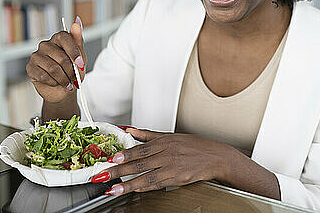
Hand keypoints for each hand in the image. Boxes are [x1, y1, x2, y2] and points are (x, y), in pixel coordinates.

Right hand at [26, 18, 85, 102]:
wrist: (63, 89)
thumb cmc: (72, 71)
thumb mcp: (80, 57)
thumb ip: (78, 41)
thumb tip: (76, 23)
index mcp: (58, 38)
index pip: (65, 38)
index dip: (74, 52)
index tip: (80, 64)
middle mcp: (46, 44)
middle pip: (62, 58)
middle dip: (71, 72)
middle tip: (75, 79)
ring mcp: (36, 55)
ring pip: (53, 69)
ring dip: (63, 79)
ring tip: (67, 83)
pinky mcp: (30, 67)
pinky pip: (44, 76)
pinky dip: (53, 82)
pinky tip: (56, 83)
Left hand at [90, 128, 231, 195]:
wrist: (216, 157)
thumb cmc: (195, 146)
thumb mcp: (171, 136)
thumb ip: (147, 135)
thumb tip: (129, 130)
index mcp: (164, 141)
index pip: (139, 149)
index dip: (124, 154)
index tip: (110, 158)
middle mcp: (167, 154)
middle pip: (139, 163)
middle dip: (119, 170)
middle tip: (103, 175)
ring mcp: (172, 167)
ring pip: (146, 176)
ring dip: (128, 184)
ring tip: (113, 189)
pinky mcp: (178, 178)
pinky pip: (158, 184)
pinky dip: (145, 187)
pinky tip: (134, 190)